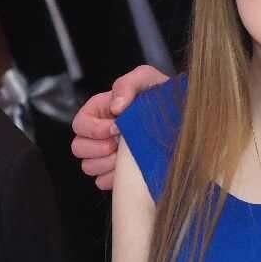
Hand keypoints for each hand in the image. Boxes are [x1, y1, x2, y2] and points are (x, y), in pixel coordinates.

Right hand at [70, 65, 169, 189]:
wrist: (182, 116)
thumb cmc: (161, 96)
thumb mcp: (146, 79)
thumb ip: (127, 85)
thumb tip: (116, 106)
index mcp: (100, 111)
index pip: (79, 124)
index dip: (95, 129)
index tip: (117, 127)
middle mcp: (99, 133)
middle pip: (78, 148)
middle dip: (99, 148)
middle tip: (120, 144)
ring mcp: (106, 154)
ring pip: (88, 167)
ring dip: (107, 164)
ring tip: (127, 156)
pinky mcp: (116, 173)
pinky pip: (102, 182)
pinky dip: (114, 178)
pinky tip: (131, 169)